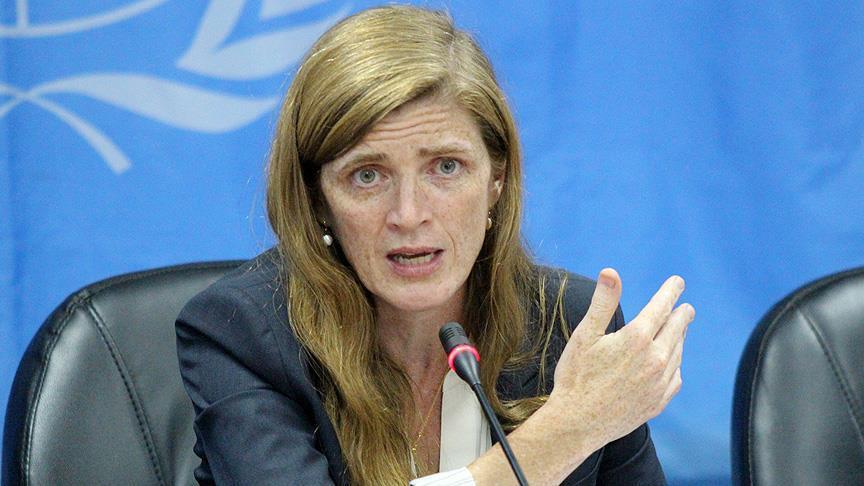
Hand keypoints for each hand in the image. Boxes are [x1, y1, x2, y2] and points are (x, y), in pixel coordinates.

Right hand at [547, 268, 694, 446]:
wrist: (577, 424)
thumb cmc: (576, 377)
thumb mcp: (585, 335)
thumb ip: (603, 302)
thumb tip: (611, 271)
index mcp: (636, 338)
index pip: (662, 307)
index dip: (671, 292)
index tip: (678, 282)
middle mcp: (655, 359)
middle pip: (676, 328)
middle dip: (682, 314)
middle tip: (686, 307)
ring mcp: (660, 383)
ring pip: (678, 352)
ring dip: (679, 338)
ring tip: (678, 331)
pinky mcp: (659, 402)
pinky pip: (675, 377)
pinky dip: (676, 365)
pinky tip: (671, 363)